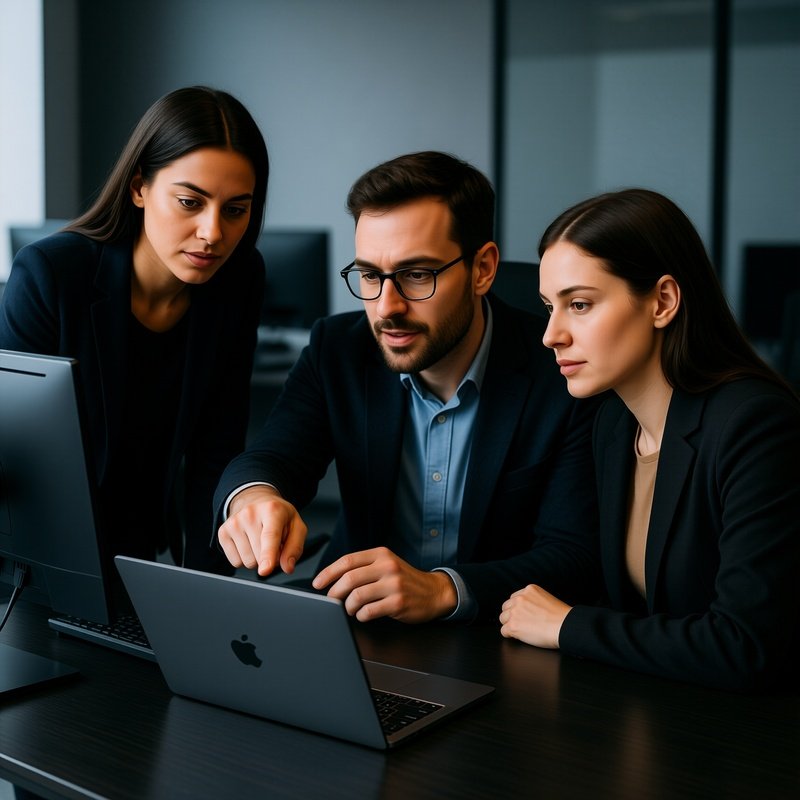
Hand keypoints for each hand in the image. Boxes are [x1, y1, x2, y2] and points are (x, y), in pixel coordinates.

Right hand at [217, 485, 306, 576]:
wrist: (256, 501)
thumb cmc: (278, 515)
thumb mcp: (296, 526)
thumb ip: (295, 548)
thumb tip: (287, 567)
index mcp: (272, 510)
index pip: (270, 536)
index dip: (268, 555)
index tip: (265, 570)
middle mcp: (250, 513)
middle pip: (259, 555)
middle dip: (270, 557)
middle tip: (273, 542)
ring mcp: (234, 522)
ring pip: (247, 561)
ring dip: (257, 559)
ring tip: (260, 541)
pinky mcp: (223, 532)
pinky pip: (236, 562)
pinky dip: (244, 558)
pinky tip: (249, 543)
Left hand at [312, 547, 457, 623]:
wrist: (434, 592)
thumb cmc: (405, 580)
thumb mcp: (387, 564)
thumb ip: (364, 567)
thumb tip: (333, 579)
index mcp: (381, 554)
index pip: (347, 561)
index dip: (328, 572)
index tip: (317, 583)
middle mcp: (387, 566)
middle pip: (349, 579)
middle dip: (334, 593)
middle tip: (331, 601)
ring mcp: (394, 584)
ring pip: (357, 596)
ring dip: (347, 607)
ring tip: (350, 609)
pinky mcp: (398, 602)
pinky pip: (369, 611)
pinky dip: (361, 616)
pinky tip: (364, 615)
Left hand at [499, 584, 571, 648]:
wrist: (565, 627)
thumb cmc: (561, 617)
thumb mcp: (546, 599)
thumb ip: (534, 600)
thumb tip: (527, 609)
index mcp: (529, 590)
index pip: (514, 598)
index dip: (517, 608)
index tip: (522, 615)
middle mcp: (520, 598)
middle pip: (506, 607)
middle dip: (512, 615)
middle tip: (521, 623)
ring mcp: (515, 611)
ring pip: (503, 618)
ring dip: (509, 624)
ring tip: (521, 630)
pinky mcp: (513, 625)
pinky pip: (503, 631)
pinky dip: (509, 635)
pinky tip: (518, 637)